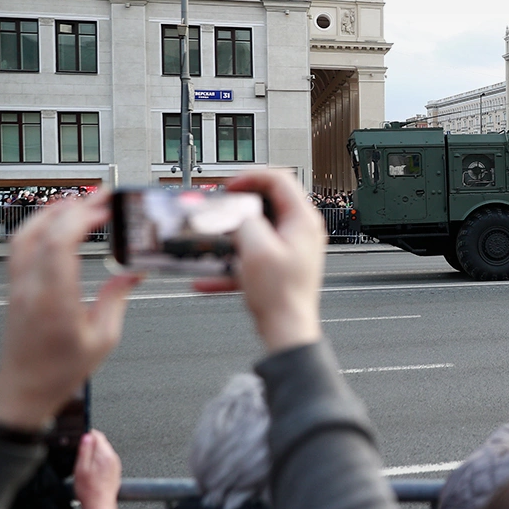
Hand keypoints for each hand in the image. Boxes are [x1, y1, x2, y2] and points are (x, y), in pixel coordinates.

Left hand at [0, 196, 140, 430]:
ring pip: (25, 233)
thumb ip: (117, 299)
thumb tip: (132, 274)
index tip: (107, 207)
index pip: (59, 243)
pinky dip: (40, 225)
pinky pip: (20, 245)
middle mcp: (31, 288)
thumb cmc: (61, 371)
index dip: (83, 217)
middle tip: (104, 198)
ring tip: (82, 203)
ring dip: (54, 212)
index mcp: (54, 301)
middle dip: (75, 207)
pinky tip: (58, 222)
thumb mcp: (103, 339)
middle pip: (43, 231)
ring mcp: (18, 286)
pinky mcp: (15, 287)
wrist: (25, 390)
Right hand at [73, 430, 121, 508]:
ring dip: (94, 454)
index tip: (79, 439)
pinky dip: (98, 463)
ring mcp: (115, 465)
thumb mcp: (81, 468)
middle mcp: (113, 458)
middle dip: (90, 445)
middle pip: (101, 443)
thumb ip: (84, 450)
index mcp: (105, 454)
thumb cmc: (89, 490)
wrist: (99, 505)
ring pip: (103, 452)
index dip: (86, 435)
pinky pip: (106, 461)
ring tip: (85, 466)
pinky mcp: (115, 471)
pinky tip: (92, 472)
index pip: (97, 435)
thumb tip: (87, 436)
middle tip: (80, 455)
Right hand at [194, 171, 324, 350]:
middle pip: (266, 202)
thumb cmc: (281, 295)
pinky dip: (230, 262)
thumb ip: (243, 221)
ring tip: (210, 240)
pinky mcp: (280, 266)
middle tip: (217, 209)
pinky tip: (206, 277)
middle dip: (236, 206)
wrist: (287, 330)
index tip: (228, 188)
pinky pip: (250, 255)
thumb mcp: (256, 249)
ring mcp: (291, 248)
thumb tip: (235, 211)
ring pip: (256, 229)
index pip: (279, 179)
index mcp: (302, 220)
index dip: (251, 177)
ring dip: (230, 234)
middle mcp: (300, 231)